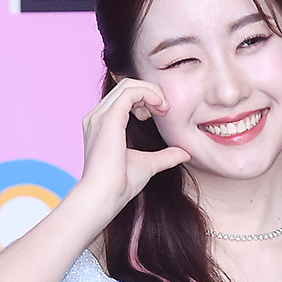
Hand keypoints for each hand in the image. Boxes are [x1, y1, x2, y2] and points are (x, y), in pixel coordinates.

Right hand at [80, 78, 190, 215]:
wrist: (104, 197)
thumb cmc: (120, 185)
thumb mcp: (148, 165)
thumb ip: (165, 156)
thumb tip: (184, 153)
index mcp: (102, 125)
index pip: (124, 97)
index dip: (146, 99)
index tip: (161, 114)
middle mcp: (97, 117)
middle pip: (126, 86)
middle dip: (150, 92)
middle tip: (165, 110)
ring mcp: (100, 116)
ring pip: (128, 85)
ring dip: (151, 91)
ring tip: (164, 108)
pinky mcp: (108, 119)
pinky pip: (130, 92)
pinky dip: (149, 94)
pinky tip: (160, 107)